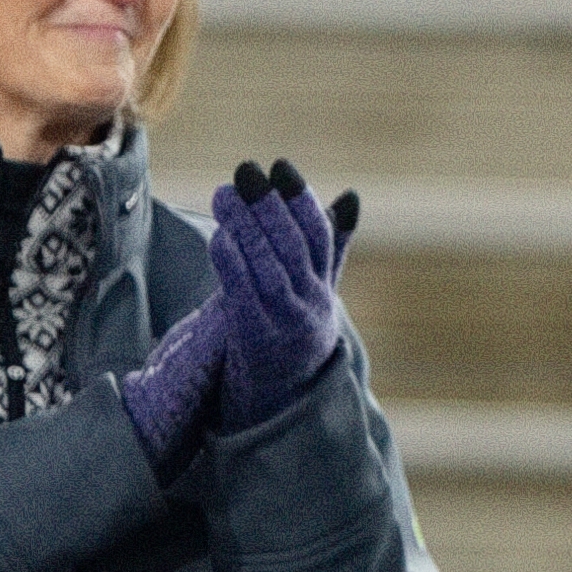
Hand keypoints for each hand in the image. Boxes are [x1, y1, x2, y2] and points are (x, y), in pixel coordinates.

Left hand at [128, 162, 355, 470]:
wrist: (278, 404)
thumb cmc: (290, 332)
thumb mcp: (314, 291)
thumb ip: (332, 246)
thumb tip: (350, 196)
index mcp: (324, 287)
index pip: (320, 235)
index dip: (301, 199)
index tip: (281, 167)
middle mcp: (311, 304)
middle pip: (294, 247)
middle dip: (271, 205)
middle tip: (246, 172)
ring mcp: (286, 323)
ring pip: (271, 267)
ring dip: (248, 227)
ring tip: (226, 193)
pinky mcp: (256, 340)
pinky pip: (246, 296)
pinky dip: (234, 264)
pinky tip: (220, 236)